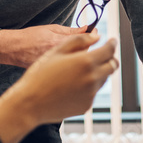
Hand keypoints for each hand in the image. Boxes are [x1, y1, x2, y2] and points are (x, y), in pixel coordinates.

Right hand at [0, 33, 117, 142]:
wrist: (30, 103)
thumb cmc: (40, 74)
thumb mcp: (56, 51)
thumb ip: (79, 41)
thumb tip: (96, 36)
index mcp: (85, 62)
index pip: (109, 50)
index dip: (112, 43)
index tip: (112, 40)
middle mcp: (92, 78)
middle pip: (112, 66)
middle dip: (110, 58)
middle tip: (103, 54)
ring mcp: (90, 94)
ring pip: (103, 80)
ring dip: (98, 72)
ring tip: (78, 71)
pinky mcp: (86, 106)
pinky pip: (92, 93)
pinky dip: (87, 86)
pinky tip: (70, 86)